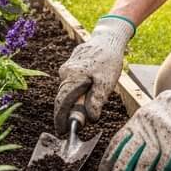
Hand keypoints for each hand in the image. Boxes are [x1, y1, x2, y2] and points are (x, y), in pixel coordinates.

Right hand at [54, 16, 133, 135]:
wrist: (109, 38)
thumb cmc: (109, 60)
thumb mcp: (106, 83)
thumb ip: (96, 100)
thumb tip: (90, 118)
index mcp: (71, 77)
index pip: (62, 103)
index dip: (61, 118)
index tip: (62, 131)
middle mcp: (65, 72)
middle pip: (63, 97)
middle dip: (67, 112)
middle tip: (73, 125)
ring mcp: (67, 67)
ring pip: (68, 90)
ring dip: (74, 100)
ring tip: (85, 109)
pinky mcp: (71, 65)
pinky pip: (71, 82)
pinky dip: (77, 91)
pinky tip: (88, 91)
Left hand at [98, 64, 170, 170]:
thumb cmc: (165, 113)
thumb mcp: (145, 116)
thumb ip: (134, 132)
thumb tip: (116, 157)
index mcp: (136, 121)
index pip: (118, 141)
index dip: (108, 159)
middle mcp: (146, 127)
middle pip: (129, 153)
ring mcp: (161, 133)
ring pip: (145, 160)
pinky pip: (164, 162)